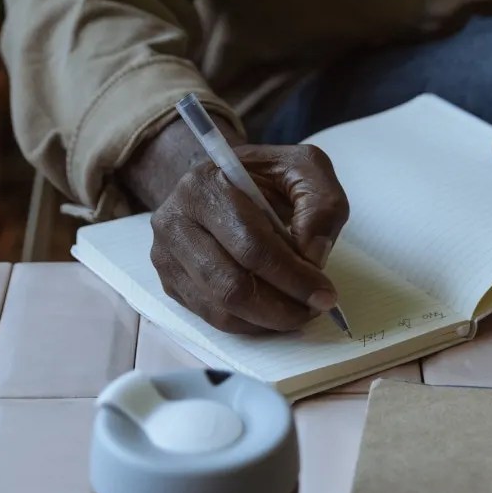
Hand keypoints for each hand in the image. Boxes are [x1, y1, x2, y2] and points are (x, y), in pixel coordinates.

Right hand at [121, 120, 349, 333]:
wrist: (221, 180)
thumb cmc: (265, 177)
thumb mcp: (304, 169)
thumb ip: (320, 204)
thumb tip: (312, 256)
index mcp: (205, 186)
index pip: (251, 246)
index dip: (293, 277)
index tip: (325, 294)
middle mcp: (175, 221)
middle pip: (231, 286)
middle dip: (281, 308)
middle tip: (314, 309)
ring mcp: (166, 254)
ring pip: (220, 309)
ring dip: (267, 321)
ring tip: (298, 311)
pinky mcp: (169, 280)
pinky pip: (210, 317)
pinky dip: (249, 323)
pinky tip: (273, 311)